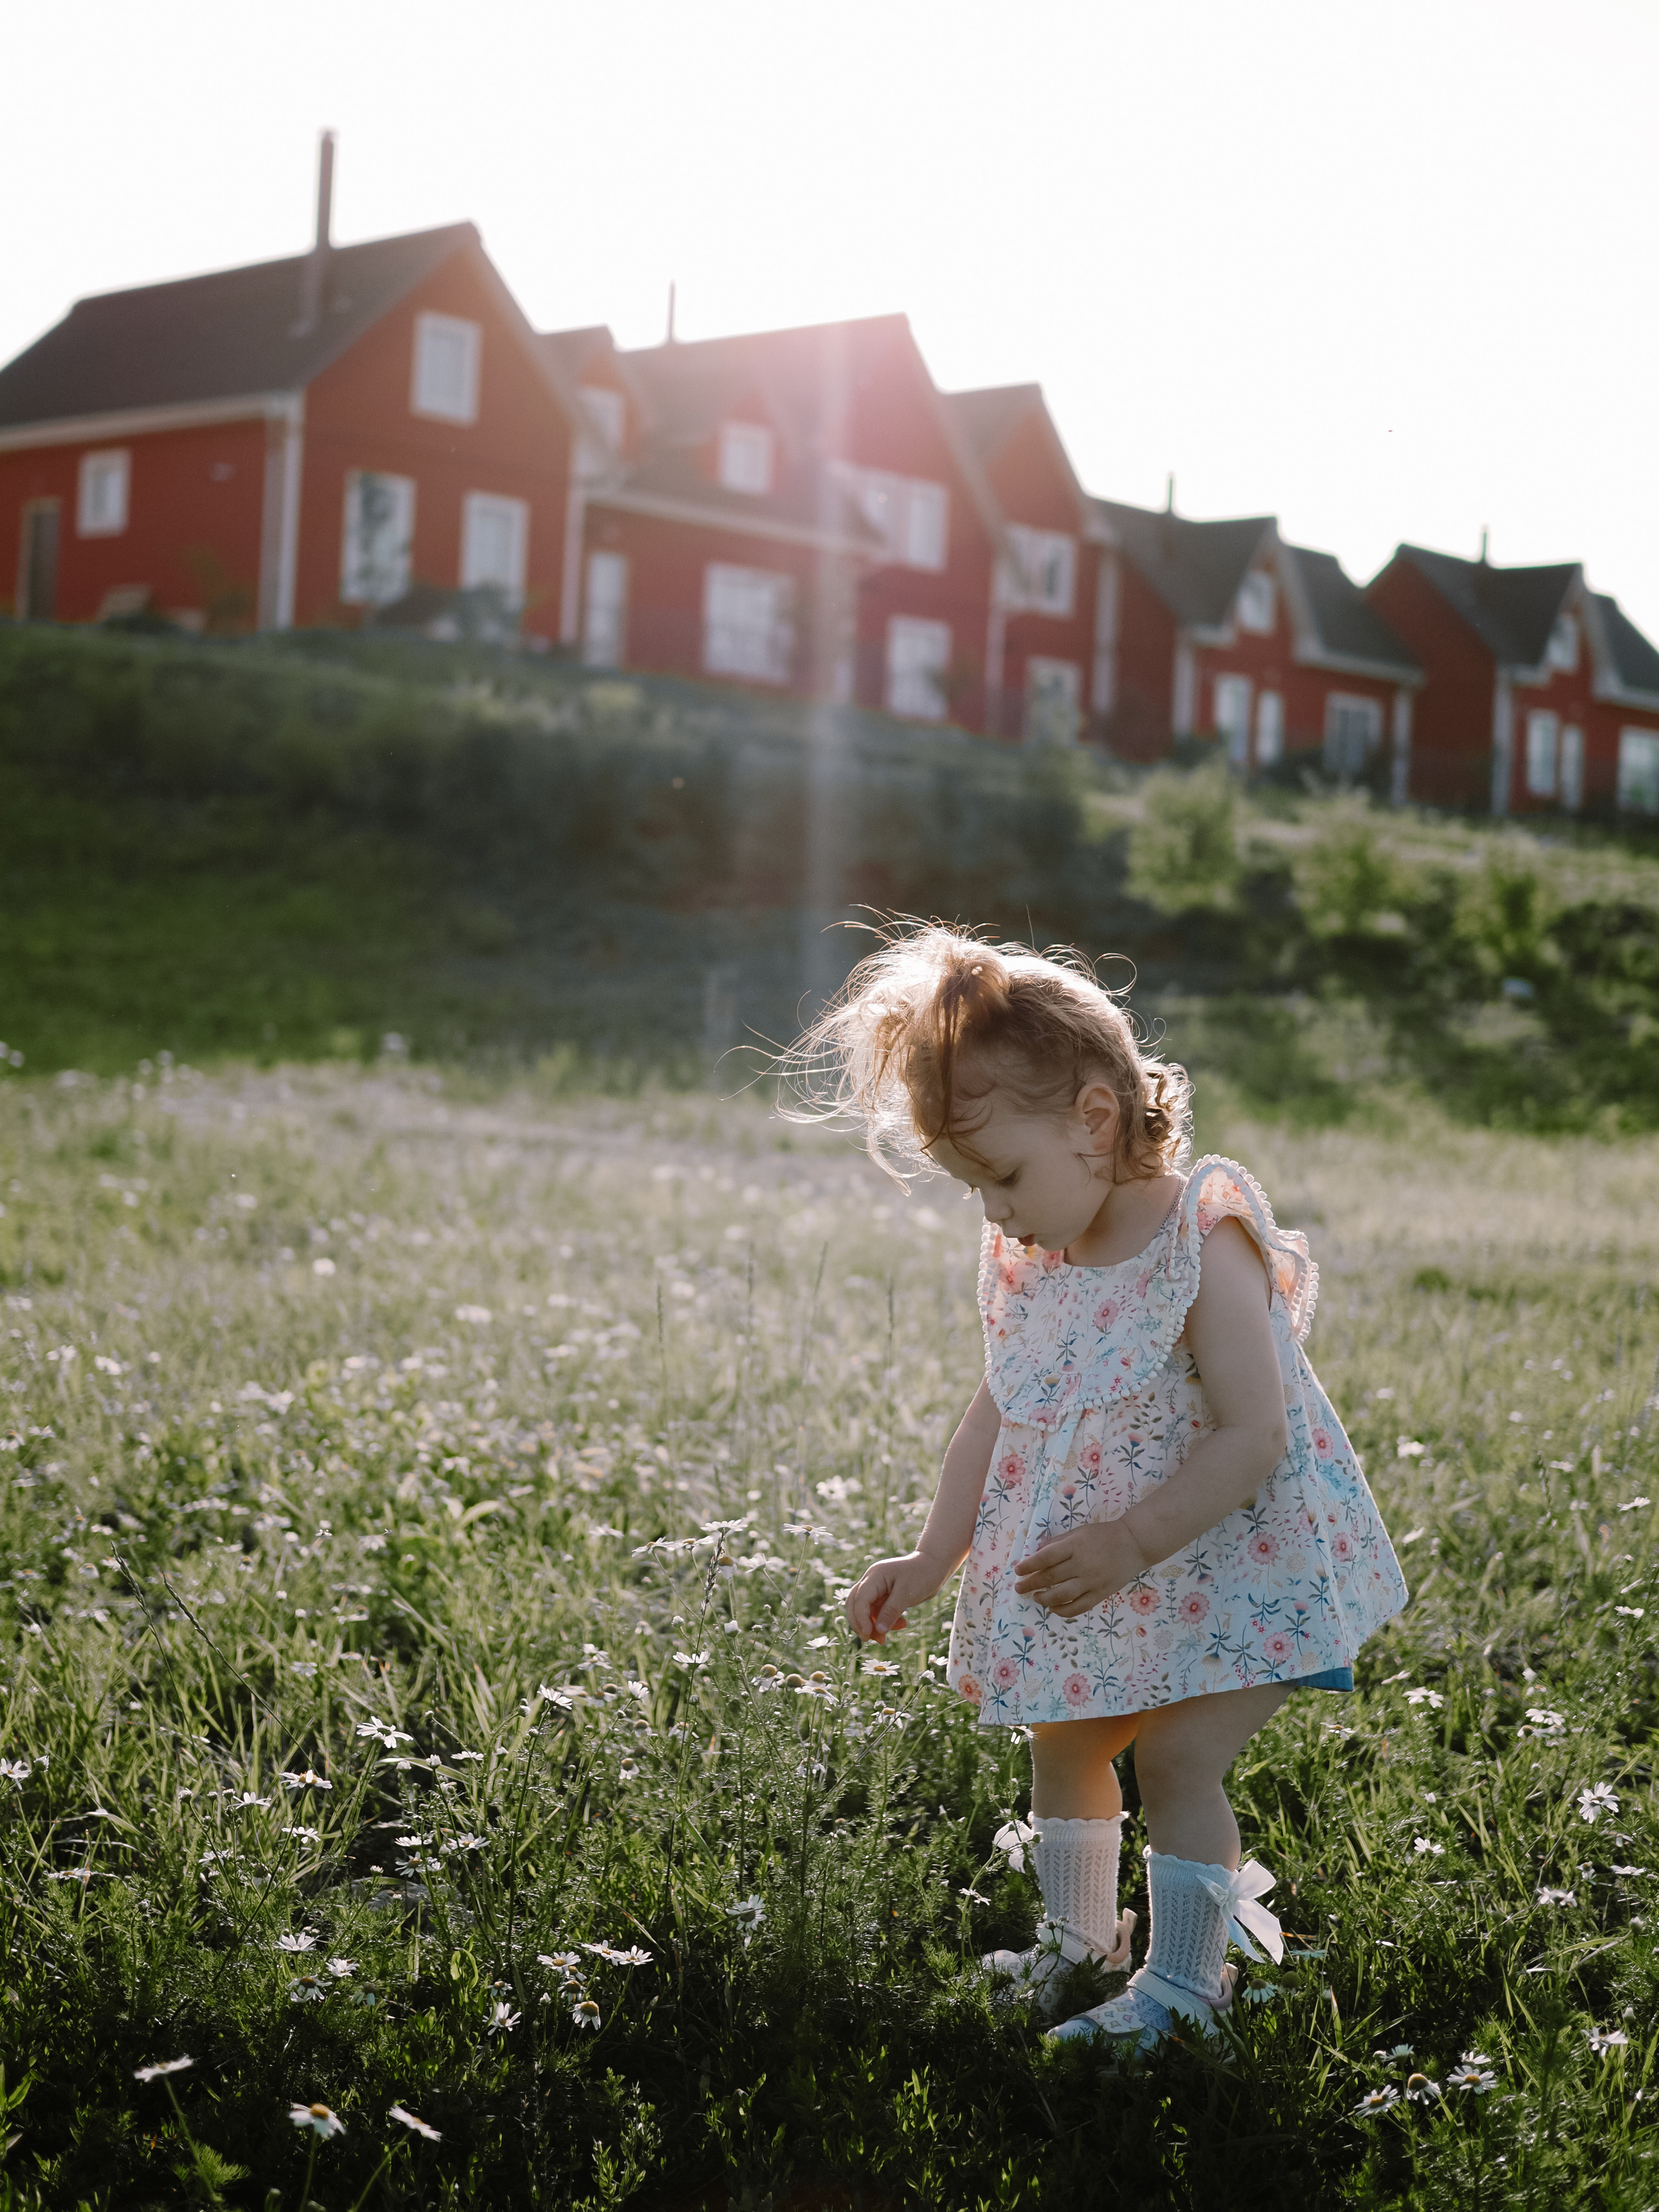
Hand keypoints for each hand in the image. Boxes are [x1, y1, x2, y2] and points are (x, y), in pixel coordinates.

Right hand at [845, 1550, 948, 1642]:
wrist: (935, 1566)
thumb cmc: (923, 1575)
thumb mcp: (907, 1594)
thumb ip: (891, 1612)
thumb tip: (878, 1631)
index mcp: (875, 1576)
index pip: (860, 1598)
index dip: (861, 1618)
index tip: (868, 1635)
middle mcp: (872, 1581)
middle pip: (855, 1604)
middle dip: (861, 1623)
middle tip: (871, 1639)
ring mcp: (876, 1588)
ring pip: (865, 1611)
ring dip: (873, 1625)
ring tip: (886, 1638)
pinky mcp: (883, 1596)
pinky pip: (877, 1612)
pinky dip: (885, 1621)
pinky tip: (901, 1624)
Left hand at [1013, 1517, 1150, 1617]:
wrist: (1134, 1544)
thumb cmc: (1103, 1535)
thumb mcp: (1078, 1532)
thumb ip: (1058, 1542)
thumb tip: (1036, 1553)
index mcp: (1075, 1546)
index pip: (1045, 1558)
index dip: (1029, 1565)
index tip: (1017, 1570)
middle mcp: (1081, 1565)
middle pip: (1050, 1578)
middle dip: (1031, 1584)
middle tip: (1019, 1588)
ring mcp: (1091, 1581)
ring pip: (1061, 1596)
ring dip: (1044, 1599)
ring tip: (1035, 1597)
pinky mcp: (1100, 1594)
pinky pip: (1078, 1607)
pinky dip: (1063, 1611)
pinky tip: (1053, 1609)